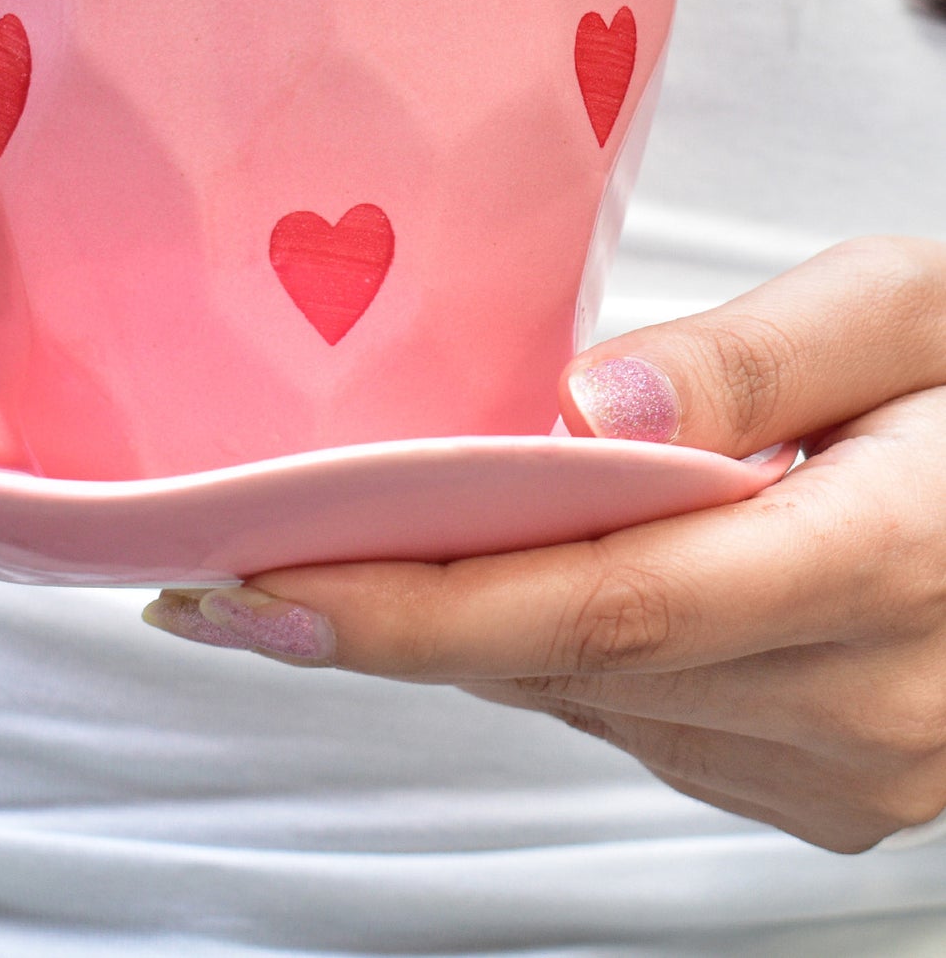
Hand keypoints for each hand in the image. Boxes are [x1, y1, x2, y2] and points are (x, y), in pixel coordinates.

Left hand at [144, 236, 945, 851]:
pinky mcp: (827, 788)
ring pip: (585, 701)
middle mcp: (861, 702)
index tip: (252, 585)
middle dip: (381, 621)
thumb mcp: (917, 312)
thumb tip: (592, 406)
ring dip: (453, 636)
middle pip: (561, 664)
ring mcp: (847, 769)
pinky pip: (637, 721)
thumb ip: (761, 353)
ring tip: (328, 569)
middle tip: (225, 572)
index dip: (407, 606)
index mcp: (883, 561)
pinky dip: (543, 657)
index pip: (594, 604)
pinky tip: (494, 590)